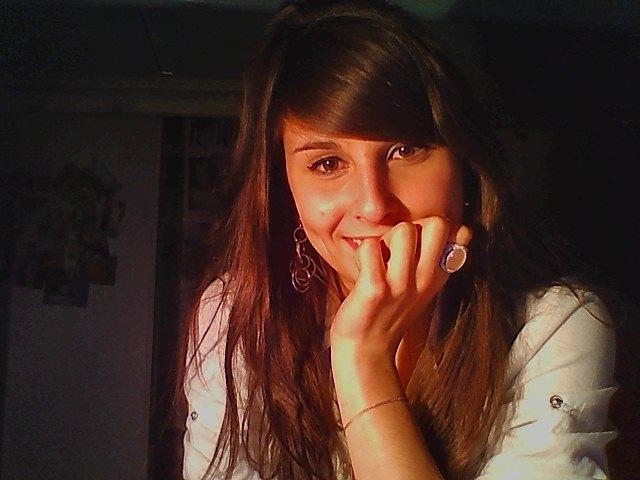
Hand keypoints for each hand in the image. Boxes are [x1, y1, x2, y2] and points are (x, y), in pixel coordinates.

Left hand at [330, 216, 471, 361]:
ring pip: (403, 230)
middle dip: (414, 225)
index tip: (419, 244)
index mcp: (439, 276)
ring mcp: (401, 285)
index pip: (462, 233)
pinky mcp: (375, 289)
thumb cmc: (387, 311)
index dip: (439, 228)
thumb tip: (431, 224)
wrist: (366, 350)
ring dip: (385, 239)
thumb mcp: (418, 286)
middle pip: (437, 223)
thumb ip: (427, 258)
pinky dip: (363, 252)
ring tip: (378, 260)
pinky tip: (363, 271)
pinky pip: (370, 247)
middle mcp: (426, 279)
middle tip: (396, 248)